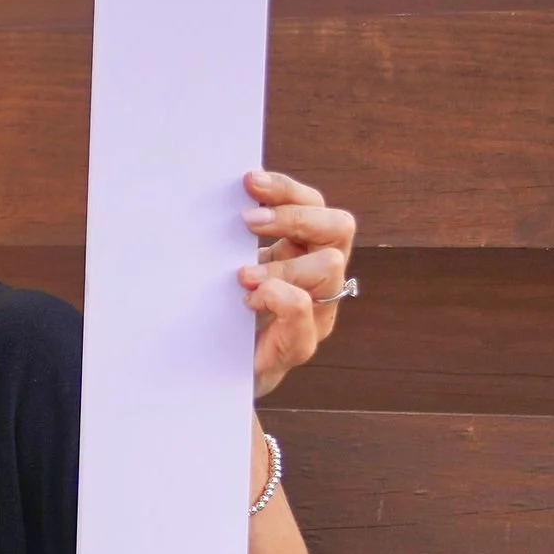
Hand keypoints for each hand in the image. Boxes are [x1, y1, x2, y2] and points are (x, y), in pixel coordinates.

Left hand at [239, 168, 355, 400]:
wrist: (214, 372)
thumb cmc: (222, 312)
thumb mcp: (227, 266)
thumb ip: (232, 237)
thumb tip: (217, 197)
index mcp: (304, 249)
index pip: (315, 205)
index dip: (286, 189)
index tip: (249, 181)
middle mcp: (321, 277)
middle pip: (339, 226)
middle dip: (294, 217)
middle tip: (248, 221)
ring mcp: (317, 312)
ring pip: (330, 267)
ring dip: (283, 264)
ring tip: (243, 275)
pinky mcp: (301, 344)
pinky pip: (303, 311)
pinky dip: (276, 297)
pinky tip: (246, 300)